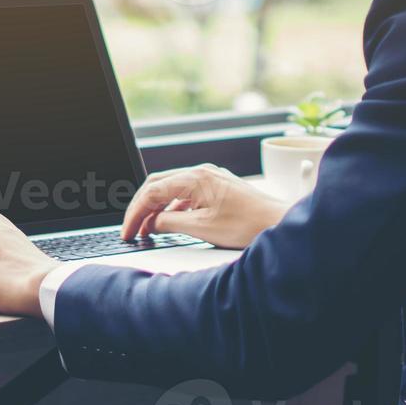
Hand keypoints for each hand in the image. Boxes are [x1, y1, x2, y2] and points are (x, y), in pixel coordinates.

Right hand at [122, 163, 287, 249]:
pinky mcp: (218, 188)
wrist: (278, 223)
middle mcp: (202, 173)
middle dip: (142, 207)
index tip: (127, 231)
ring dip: (158, 208)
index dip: (135, 213)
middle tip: (131, 228)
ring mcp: (211, 179)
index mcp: (196, 178)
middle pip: (159, 185)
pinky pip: (187, 194)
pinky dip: (174, 208)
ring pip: (172, 189)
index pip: (153, 191)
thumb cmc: (247, 225)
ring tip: (147, 229)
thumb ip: (171, 223)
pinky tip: (170, 223)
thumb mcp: (202, 228)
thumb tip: (152, 223)